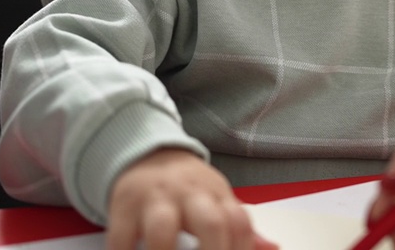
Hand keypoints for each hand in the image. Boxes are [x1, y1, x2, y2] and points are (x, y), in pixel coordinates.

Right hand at [106, 147, 276, 249]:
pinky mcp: (124, 206)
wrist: (146, 153)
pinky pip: (122, 235)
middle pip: (210, 223)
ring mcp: (156, 199)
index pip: (239, 223)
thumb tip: (272, 248)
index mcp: (217, 195)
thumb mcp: (217, 199)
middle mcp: (190, 195)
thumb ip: (241, 228)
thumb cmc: (188, 188)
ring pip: (162, 228)